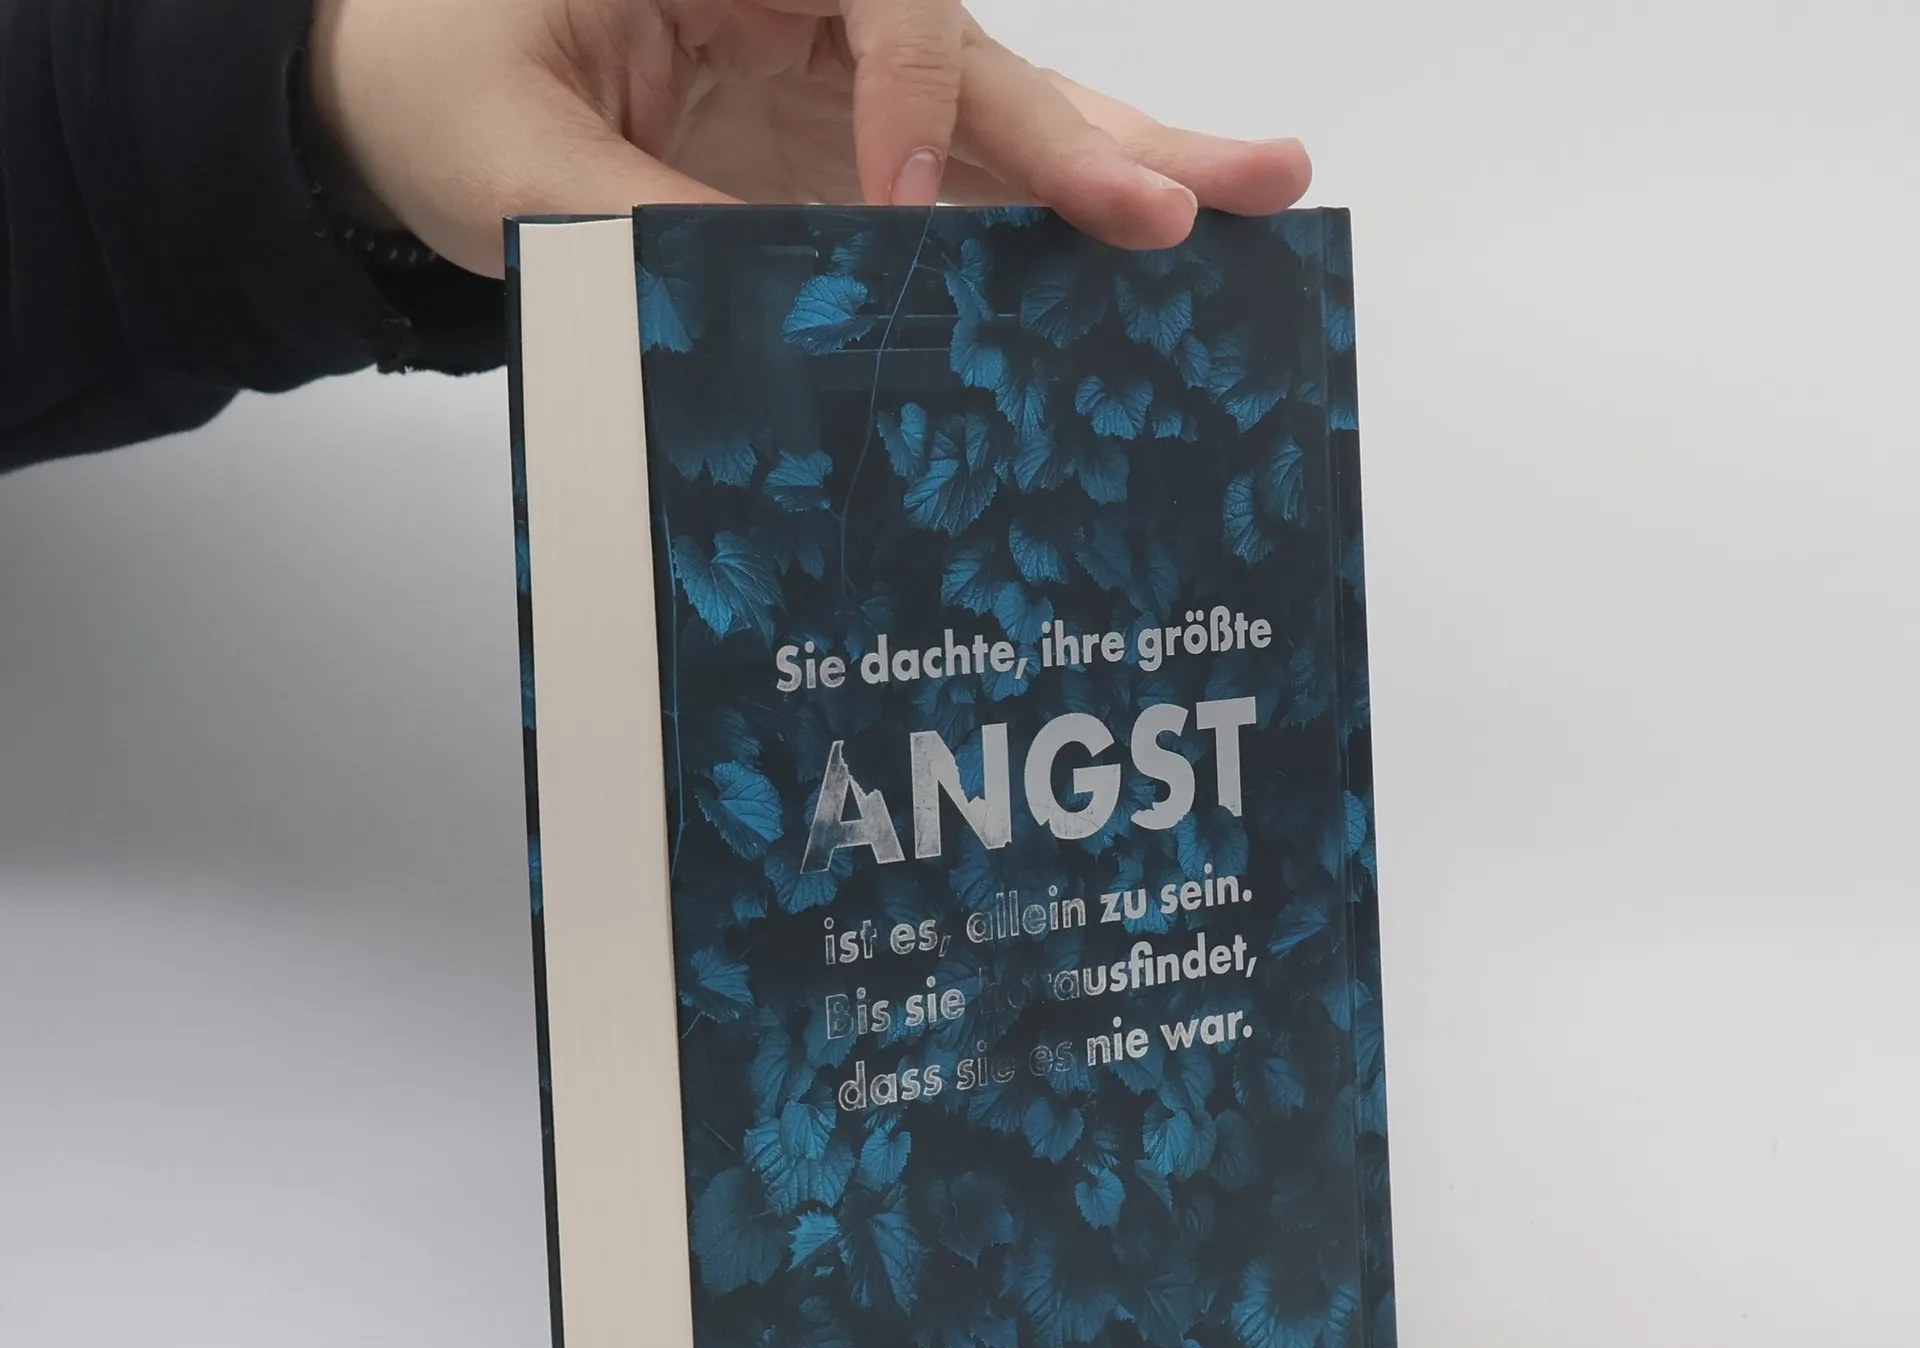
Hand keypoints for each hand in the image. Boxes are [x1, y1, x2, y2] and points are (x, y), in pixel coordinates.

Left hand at [307, 0, 1311, 276]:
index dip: (915, 99)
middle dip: (1100, 133)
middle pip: (985, 54)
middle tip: (1227, 189)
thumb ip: (648, 228)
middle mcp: (814, 1)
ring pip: (1004, 117)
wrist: (397, 102)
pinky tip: (1141, 255)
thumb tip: (784, 320)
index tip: (911, 211)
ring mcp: (840, 83)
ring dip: (1122, 169)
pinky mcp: (843, 157)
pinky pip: (963, 188)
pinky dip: (1046, 231)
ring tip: (1259, 199)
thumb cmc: (434, 79)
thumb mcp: (513, 156)